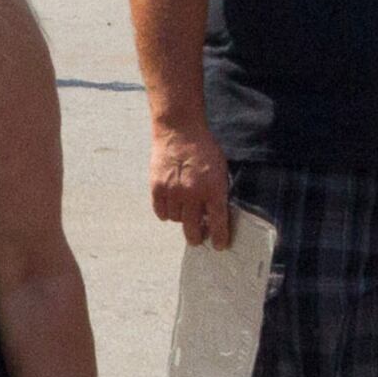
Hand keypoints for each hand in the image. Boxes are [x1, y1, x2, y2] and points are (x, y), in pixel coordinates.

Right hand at [150, 124, 233, 247]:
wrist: (180, 131)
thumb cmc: (204, 149)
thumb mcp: (220, 169)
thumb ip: (218, 192)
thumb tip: (215, 215)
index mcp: (213, 189)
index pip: (218, 222)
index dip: (219, 238)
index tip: (219, 245)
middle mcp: (193, 194)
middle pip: (193, 228)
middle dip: (197, 238)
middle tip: (198, 239)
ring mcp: (173, 192)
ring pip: (176, 220)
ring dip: (181, 218)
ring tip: (185, 209)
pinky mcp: (157, 187)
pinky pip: (161, 212)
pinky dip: (166, 213)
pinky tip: (171, 206)